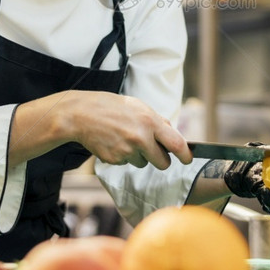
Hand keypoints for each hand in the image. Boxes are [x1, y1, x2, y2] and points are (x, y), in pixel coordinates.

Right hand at [69, 92, 192, 169]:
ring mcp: (127, 151)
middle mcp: (140, 138)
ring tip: (124, 138)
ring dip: (138, 155)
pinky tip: (113, 141)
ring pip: (142, 163)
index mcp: (150, 122)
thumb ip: (157, 121)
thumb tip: (174, 134)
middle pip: (162, 162)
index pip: (176, 144)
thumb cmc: (111, 107)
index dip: (185, 155)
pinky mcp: (114, 160)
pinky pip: (126, 163)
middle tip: (153, 151)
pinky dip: (122, 156)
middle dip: (161, 160)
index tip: (188, 159)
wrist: (81, 114)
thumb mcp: (138, 106)